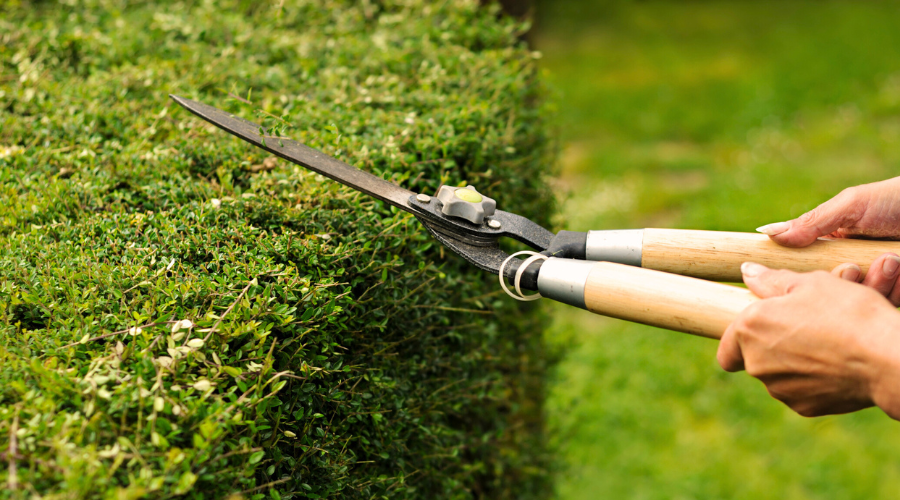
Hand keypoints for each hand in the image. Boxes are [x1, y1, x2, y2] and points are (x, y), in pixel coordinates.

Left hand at [717, 262, 899, 418]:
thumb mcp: (811, 283)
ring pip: (778, 376)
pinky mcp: (804, 407)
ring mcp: (780, 389)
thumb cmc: (847, 313)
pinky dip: (813, 381)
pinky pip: (801, 391)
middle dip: (774, 346)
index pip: (726, 348)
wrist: (886, 358)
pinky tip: (836, 366)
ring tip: (826, 345)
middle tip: (805, 330)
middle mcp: (756, 364)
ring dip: (793, 363)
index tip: (759, 333)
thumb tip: (747, 271)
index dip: (738, 341)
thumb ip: (772, 280)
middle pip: (754, 358)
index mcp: (749, 330)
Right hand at [755, 177, 899, 303]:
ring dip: (875, 283)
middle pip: (830, 292)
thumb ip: (810, 223)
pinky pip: (886, 304)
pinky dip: (894, 287)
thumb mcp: (850, 205)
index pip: (806, 270)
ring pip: (859, 300)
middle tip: (851, 268)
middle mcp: (854, 267)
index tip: (796, 279)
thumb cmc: (897, 199)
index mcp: (835, 247)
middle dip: (841, 282)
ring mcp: (878, 282)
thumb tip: (766, 234)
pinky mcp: (898, 293)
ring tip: (891, 260)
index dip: (800, 277)